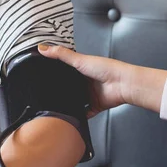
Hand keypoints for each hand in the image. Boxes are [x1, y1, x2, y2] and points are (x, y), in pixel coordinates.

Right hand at [38, 45, 166, 115]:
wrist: (123, 84)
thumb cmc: (107, 68)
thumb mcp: (80, 59)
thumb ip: (61, 54)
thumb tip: (43, 48)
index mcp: (83, 69)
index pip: (66, 71)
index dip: (56, 74)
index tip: (44, 76)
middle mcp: (86, 82)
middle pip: (70, 88)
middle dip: (61, 91)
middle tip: (48, 94)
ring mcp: (90, 95)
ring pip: (76, 102)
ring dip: (69, 105)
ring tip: (56, 107)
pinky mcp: (95, 106)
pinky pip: (85, 114)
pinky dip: (79, 117)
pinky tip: (71, 118)